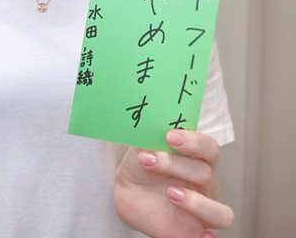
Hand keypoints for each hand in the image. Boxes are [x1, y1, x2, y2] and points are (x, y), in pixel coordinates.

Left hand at [114, 129, 233, 237]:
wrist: (126, 189)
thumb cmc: (141, 163)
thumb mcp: (142, 145)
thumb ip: (151, 134)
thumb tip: (151, 121)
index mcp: (197, 158)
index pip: (209, 147)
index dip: (193, 141)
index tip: (169, 136)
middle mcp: (205, 183)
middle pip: (206, 173)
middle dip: (176, 165)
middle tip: (150, 159)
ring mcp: (201, 209)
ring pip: (221, 213)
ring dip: (197, 203)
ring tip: (170, 193)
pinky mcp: (191, 232)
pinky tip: (201, 235)